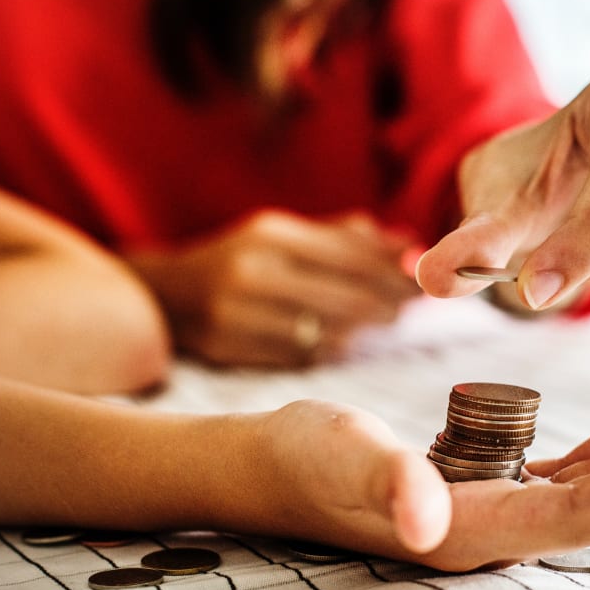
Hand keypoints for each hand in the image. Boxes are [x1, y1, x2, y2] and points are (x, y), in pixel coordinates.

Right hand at [130, 209, 420, 366]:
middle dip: (387, 302)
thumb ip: (344, 238)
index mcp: (270, 235)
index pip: (349, 255)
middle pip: (344, 296)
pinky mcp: (230, 347)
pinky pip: (299, 355)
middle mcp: (252, 271)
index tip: (422, 278)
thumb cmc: (240, 260)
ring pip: (325, 331)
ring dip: (363, 329)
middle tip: (413, 306)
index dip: (392, 270)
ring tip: (386, 319)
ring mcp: (238, 313)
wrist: (167, 294)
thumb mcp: (283, 235)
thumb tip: (409, 243)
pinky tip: (345, 341)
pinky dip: (330, 348)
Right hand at [249, 372, 589, 571]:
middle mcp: (496, 532)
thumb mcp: (342, 459)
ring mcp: (496, 510)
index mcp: (471, 533)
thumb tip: (423, 521)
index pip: (580, 517)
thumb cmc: (303, 459)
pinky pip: (567, 468)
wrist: (276, 465)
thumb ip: (386, 485)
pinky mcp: (489, 484)